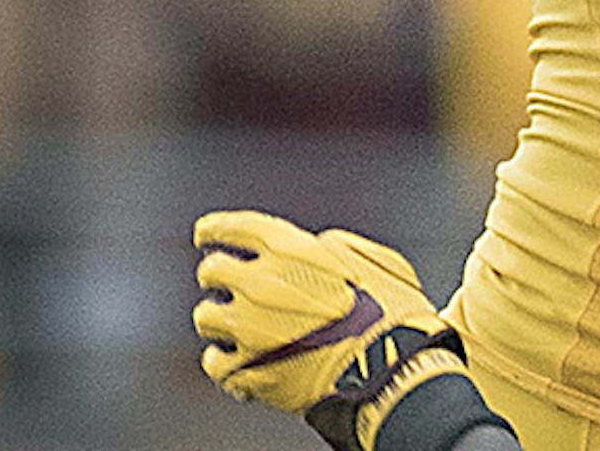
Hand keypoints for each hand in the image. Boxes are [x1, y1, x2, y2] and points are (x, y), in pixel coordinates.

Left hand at [193, 210, 473, 450]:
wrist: (392, 371)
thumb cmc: (394, 313)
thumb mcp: (378, 261)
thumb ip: (339, 247)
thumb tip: (318, 246)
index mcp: (292, 250)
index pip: (235, 227)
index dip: (215, 228)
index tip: (205, 233)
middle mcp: (261, 284)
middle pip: (212, 270)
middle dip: (219, 274)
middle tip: (231, 284)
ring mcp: (250, 329)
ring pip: (206, 317)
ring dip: (219, 319)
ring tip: (238, 327)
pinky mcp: (248, 370)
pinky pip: (215, 363)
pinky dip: (223, 361)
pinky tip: (238, 360)